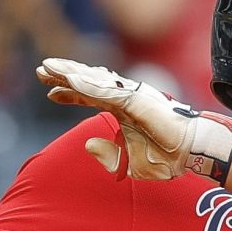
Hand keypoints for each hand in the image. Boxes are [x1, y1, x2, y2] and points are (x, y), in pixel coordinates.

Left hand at [35, 58, 231, 181]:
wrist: (191, 154)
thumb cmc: (168, 157)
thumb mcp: (130, 163)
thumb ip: (109, 156)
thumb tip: (88, 145)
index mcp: (124, 109)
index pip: (91, 97)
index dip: (70, 94)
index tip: (51, 93)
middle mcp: (125, 97)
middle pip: (88, 82)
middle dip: (63, 74)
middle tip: (41, 69)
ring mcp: (129, 96)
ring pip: (92, 80)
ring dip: (69, 73)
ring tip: (47, 67)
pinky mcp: (134, 100)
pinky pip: (104, 91)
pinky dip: (85, 85)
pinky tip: (67, 80)